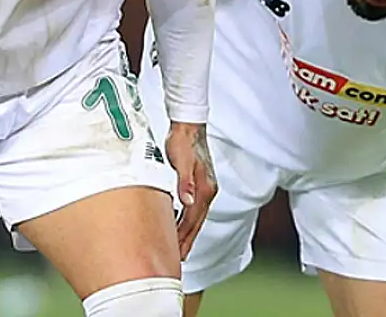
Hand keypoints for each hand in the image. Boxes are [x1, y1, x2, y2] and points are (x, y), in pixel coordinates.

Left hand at [164, 121, 217, 259]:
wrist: (188, 125)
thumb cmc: (183, 141)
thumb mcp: (181, 160)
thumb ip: (185, 182)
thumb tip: (187, 202)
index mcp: (204, 188)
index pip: (192, 220)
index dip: (184, 237)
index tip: (178, 253)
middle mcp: (207, 190)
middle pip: (196, 222)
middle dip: (188, 241)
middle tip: (179, 258)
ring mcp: (204, 187)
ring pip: (195, 217)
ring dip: (187, 232)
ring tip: (179, 247)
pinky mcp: (199, 183)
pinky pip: (193, 208)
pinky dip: (186, 220)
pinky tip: (178, 224)